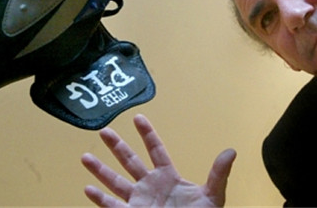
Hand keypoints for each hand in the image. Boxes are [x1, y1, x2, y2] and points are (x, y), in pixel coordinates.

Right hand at [81, 114, 236, 206]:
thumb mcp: (212, 196)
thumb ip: (218, 174)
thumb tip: (231, 151)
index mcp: (168, 178)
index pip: (156, 151)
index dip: (147, 134)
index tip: (138, 118)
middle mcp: (150, 187)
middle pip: (130, 161)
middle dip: (117, 146)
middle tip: (103, 131)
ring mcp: (139, 202)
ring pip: (116, 182)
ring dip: (100, 170)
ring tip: (85, 157)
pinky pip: (112, 207)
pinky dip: (99, 199)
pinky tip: (87, 190)